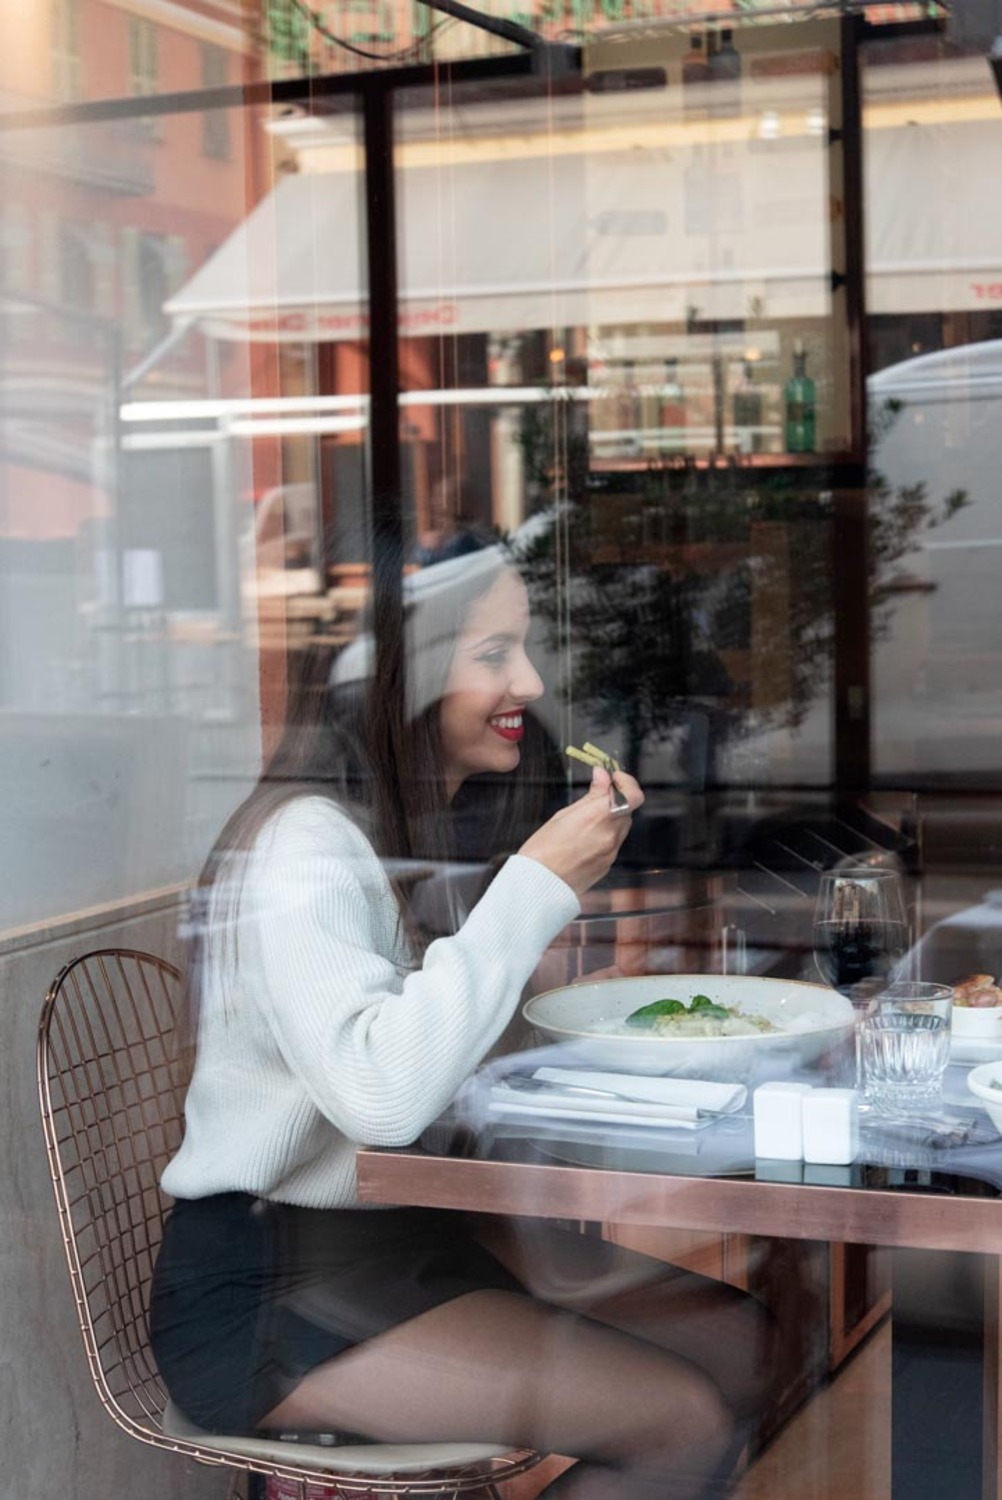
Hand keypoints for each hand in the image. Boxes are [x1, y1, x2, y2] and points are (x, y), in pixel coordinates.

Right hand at [518, 766, 643, 898]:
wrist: (539, 883)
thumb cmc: (543, 850)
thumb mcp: (563, 814)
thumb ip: (591, 795)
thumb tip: (603, 776)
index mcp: (600, 817)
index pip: (632, 794)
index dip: (626, 782)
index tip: (613, 778)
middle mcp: (611, 835)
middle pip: (627, 809)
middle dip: (615, 799)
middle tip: (598, 793)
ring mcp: (611, 852)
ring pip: (621, 826)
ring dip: (611, 817)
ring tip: (587, 818)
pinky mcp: (608, 864)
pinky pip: (613, 843)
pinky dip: (604, 835)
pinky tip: (584, 838)